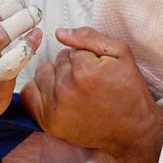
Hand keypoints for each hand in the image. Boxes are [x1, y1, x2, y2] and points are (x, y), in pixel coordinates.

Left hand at [21, 26, 162, 162]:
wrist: (132, 130)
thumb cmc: (129, 91)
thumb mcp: (121, 54)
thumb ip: (90, 37)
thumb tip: (59, 32)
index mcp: (84, 70)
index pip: (72, 49)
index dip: (87, 57)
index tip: (98, 70)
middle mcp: (66, 88)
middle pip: (56, 61)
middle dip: (71, 67)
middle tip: (89, 82)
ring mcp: (55, 107)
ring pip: (42, 74)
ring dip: (55, 78)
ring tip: (75, 89)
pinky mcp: (48, 122)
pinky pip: (29, 94)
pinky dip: (40, 91)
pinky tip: (56, 94)